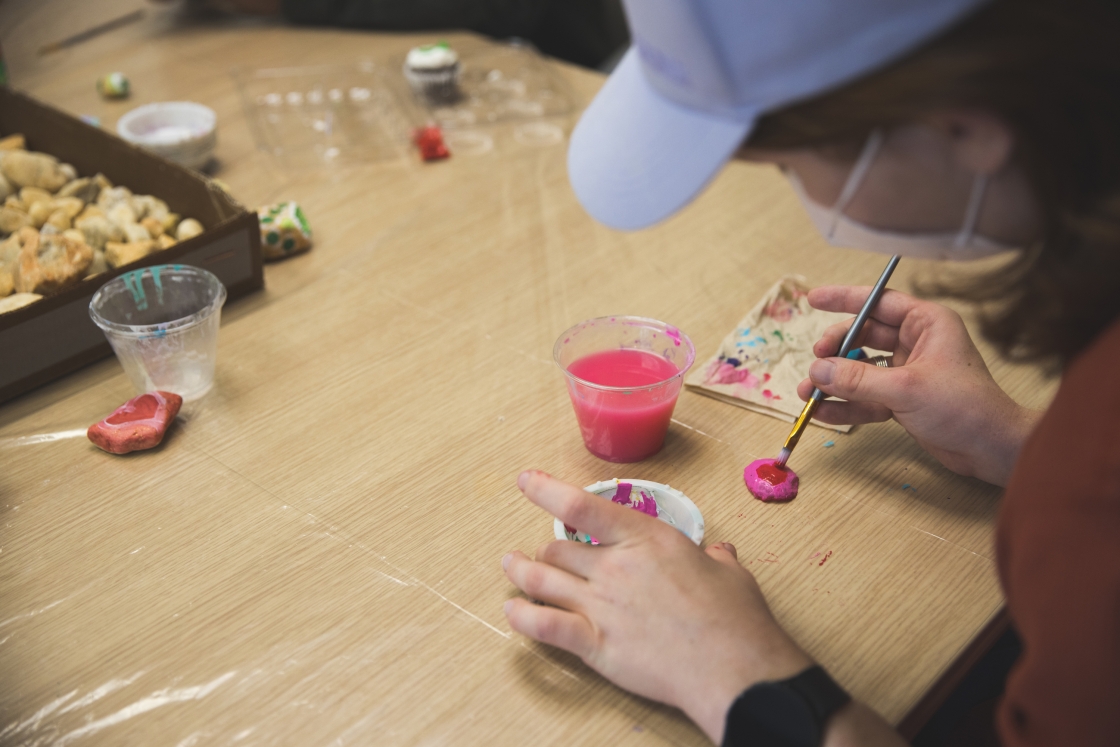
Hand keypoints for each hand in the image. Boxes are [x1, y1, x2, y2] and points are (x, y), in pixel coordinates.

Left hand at [502, 471, 812, 742]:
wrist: (733, 668)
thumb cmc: (735, 618)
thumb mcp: (729, 572)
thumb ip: (716, 557)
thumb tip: (719, 552)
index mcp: (645, 540)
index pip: (581, 507)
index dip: (546, 490)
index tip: (526, 481)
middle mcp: (615, 567)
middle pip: (559, 550)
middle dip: (547, 552)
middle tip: (545, 554)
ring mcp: (602, 606)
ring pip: (543, 581)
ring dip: (522, 573)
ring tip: (511, 565)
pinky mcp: (596, 644)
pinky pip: (545, 626)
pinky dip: (523, 617)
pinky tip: (512, 611)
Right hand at [797, 286, 1039, 485]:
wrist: (990, 448)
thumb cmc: (963, 407)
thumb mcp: (905, 388)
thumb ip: (858, 379)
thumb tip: (817, 370)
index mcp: (927, 324)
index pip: (878, 302)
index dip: (844, 299)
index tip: (813, 299)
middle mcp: (917, 343)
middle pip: (864, 337)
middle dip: (835, 351)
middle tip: (815, 363)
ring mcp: (908, 372)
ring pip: (861, 370)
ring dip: (835, 382)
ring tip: (808, 394)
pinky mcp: (903, 400)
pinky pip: (866, 397)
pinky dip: (847, 404)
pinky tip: (824, 412)